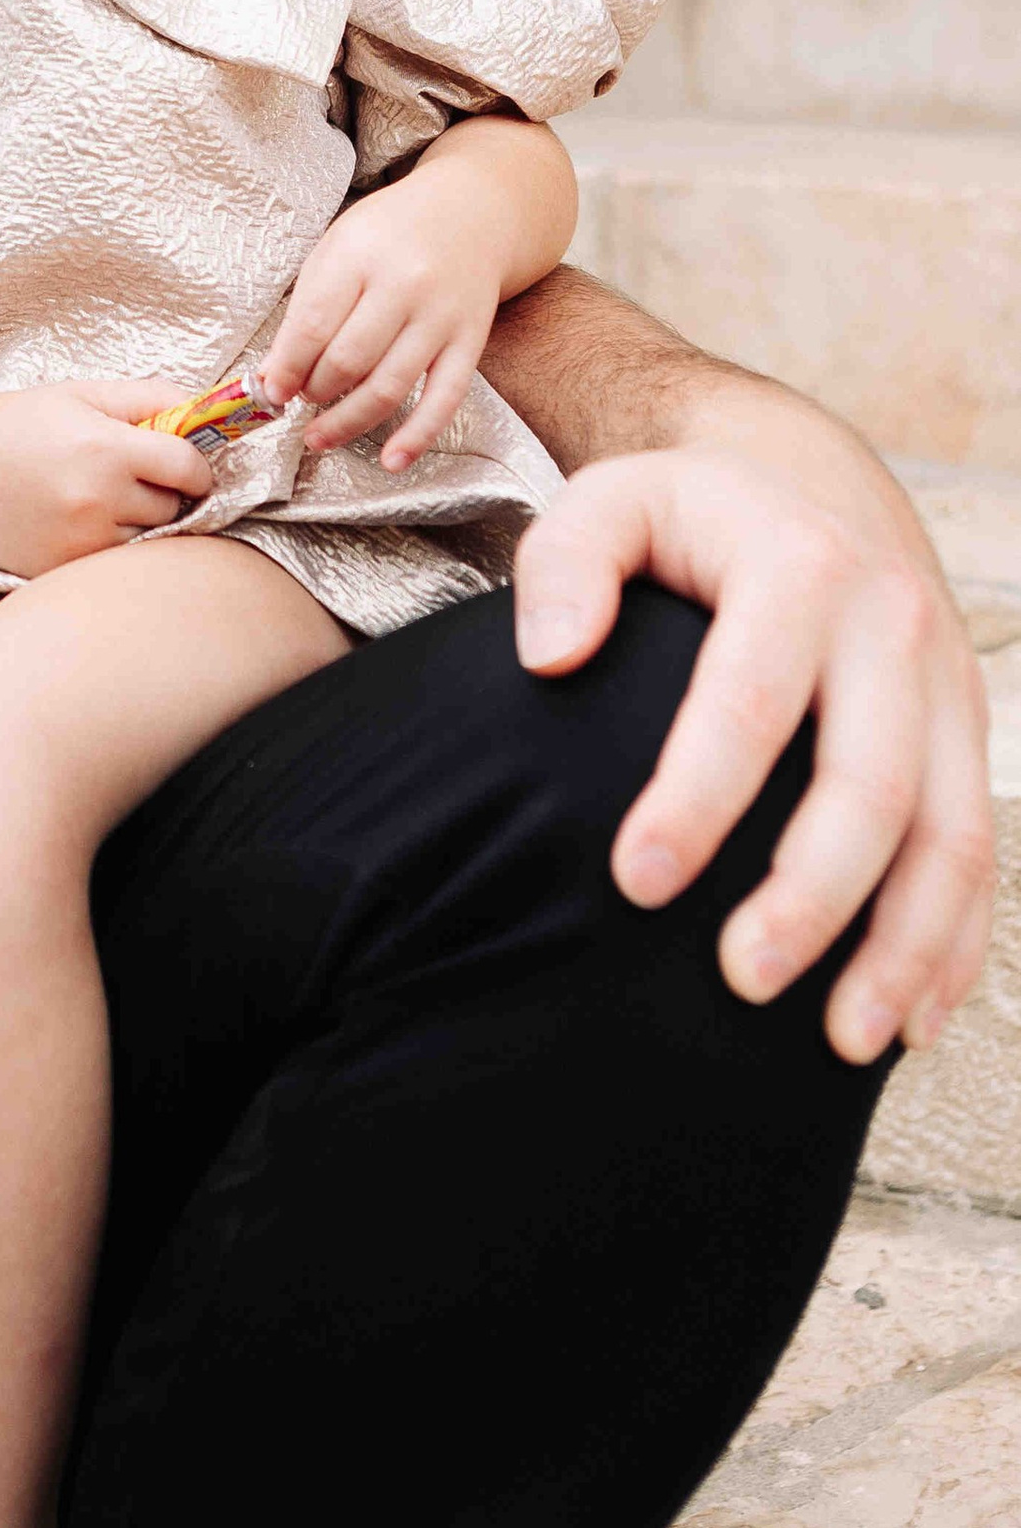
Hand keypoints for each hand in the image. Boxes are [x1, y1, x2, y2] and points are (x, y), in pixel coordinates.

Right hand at [0, 378, 213, 579]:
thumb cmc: (22, 422)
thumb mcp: (87, 394)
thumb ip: (151, 397)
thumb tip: (204, 411)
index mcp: (106, 450)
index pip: (189, 469)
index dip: (196, 467)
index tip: (186, 467)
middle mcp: (95, 501)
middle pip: (172, 510)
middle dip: (163, 494)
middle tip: (133, 479)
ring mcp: (76, 542)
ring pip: (145, 543)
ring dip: (137, 524)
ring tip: (102, 501)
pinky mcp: (57, 569)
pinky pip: (111, 564)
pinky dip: (107, 547)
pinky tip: (80, 523)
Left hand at [260, 195, 499, 465]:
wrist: (470, 212)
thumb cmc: (390, 233)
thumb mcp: (336, 250)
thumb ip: (305, 310)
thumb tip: (271, 375)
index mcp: (359, 255)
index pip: (313, 325)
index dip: (286, 368)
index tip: (271, 391)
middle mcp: (404, 285)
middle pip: (348, 361)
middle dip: (314, 392)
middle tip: (300, 399)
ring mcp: (440, 317)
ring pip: (388, 386)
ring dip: (347, 421)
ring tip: (319, 436)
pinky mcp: (469, 342)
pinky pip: (444, 400)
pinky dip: (418, 436)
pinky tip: (393, 461)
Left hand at [512, 448, 995, 1064]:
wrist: (812, 485)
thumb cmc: (688, 517)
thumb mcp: (612, 502)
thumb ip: (564, 562)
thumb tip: (550, 656)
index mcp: (800, 569)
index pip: (751, 698)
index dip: (698, 796)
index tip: (635, 881)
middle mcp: (892, 628)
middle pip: (871, 784)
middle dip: (813, 895)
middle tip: (741, 979)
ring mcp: (945, 689)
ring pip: (950, 836)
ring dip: (904, 947)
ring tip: (842, 1042)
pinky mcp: (966, 736)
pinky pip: (978, 852)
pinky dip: (952, 943)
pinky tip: (908, 1020)